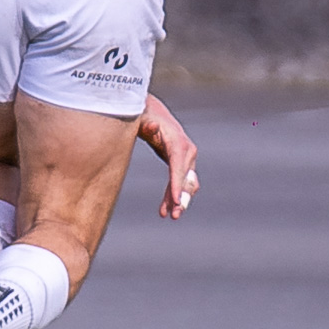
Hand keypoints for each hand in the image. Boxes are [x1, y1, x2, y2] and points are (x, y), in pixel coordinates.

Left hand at [137, 94, 198, 219]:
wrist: (152, 112)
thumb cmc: (144, 117)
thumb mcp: (141, 119)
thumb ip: (146, 124)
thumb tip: (152, 127)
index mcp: (177, 142)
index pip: (178, 167)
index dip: (177, 184)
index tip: (176, 202)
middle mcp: (187, 151)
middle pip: (186, 178)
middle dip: (181, 197)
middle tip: (173, 215)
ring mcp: (186, 158)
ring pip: (187, 184)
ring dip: (180, 201)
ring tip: (170, 216)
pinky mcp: (182, 164)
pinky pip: (181, 183)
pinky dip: (175, 196)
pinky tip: (165, 210)